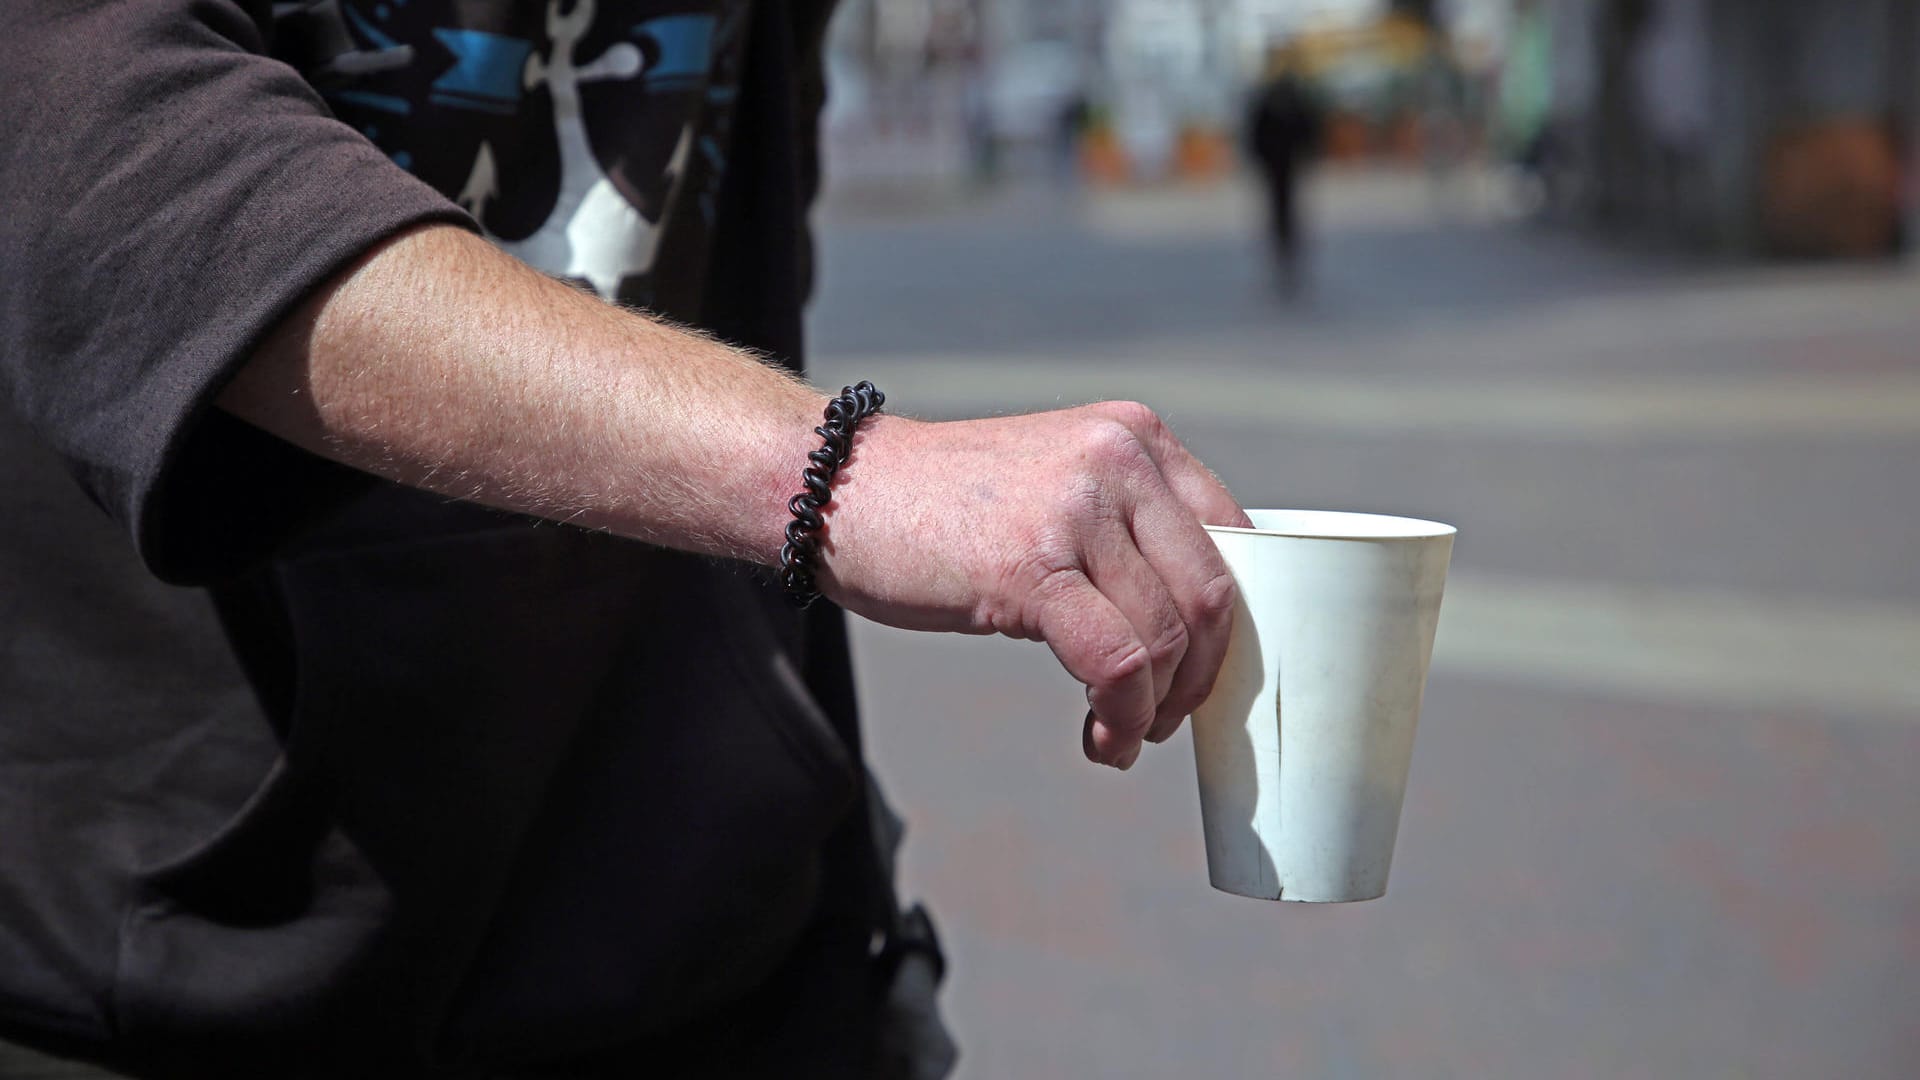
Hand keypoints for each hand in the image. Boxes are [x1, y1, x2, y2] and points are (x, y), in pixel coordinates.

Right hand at [819, 401, 1252, 768]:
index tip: (1198, 674)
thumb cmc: (943, 507)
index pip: (1236, 539)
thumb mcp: (1055, 487)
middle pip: (1211, 595)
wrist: (837, 490)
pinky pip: (1116, 661)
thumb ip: (1124, 527)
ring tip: (1120, 735)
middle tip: (1165, 718)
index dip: (1229, 625)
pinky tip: (1099, 735)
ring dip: (1154, 710)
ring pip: (1165, 638)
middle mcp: (1119, 459)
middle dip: (1199, 679)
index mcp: (1136, 437)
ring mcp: (1076, 509)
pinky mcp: (1031, 565)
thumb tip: (1192, 625)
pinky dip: (1122, 716)